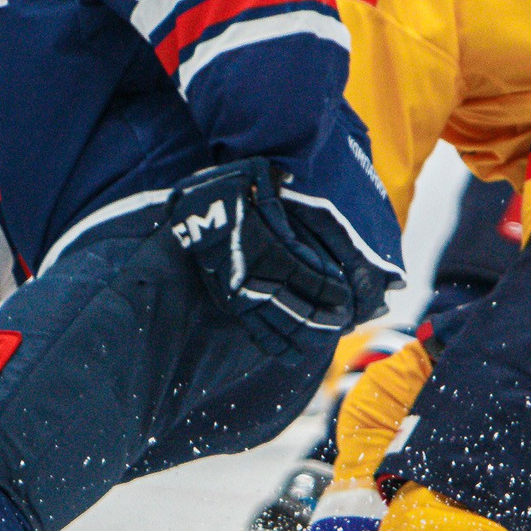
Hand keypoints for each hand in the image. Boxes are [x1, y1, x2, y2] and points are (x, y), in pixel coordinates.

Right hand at [164, 158, 357, 359]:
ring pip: (278, 324)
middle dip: (322, 319)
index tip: (348, 298)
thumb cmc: (217, 194)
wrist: (182, 216)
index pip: (308, 274)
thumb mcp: (244, 175)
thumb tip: (288, 174)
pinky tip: (293, 355)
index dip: (330, 289)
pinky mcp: (231, 302)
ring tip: (325, 341)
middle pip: (297, 307)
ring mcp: (241, 292)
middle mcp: (255, 275)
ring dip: (304, 335)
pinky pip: (255, 330)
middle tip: (345, 323)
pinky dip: (275, 345)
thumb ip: (270, 177)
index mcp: (267, 248)